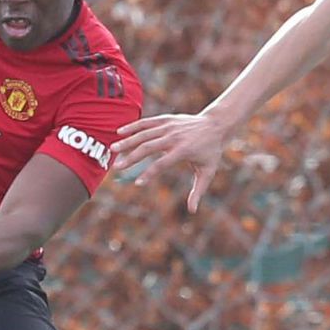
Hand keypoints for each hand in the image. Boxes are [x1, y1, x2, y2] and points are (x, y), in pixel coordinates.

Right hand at [111, 109, 235, 212]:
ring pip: (144, 134)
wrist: (216, 125)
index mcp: (183, 150)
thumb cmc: (211, 151)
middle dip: (132, 158)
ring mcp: (169, 126)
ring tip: (113, 150)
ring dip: (128, 142)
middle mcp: (174, 137)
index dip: (149, 174)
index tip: (137, 183)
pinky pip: (147, 122)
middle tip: (117, 167)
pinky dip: (133, 127)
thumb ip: (198, 191)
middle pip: (149, 147)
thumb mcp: (207, 172)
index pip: (162, 163)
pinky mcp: (166, 119)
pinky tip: (119, 132)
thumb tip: (192, 211)